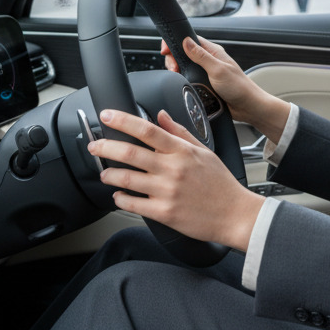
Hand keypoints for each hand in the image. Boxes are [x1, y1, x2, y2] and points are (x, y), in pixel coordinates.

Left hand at [93, 108, 263, 249]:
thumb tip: (161, 115)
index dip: (122, 120)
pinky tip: (118, 196)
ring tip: (105, 174)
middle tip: (94, 146)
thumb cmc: (220, 184)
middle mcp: (173, 169)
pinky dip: (120, 199)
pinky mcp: (164, 213)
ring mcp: (167, 191)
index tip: (107, 115)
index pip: (147, 130)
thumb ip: (179, 132)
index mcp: (182, 151)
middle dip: (105, 147)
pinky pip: (133, 204)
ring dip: (110, 175)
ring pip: (126, 179)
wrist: (235, 214)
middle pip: (130, 152)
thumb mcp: (204, 151)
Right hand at [161, 36, 290, 140]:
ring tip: (177, 76)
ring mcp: (206, 72)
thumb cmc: (239, 87)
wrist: (247, 107)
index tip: (166, 50)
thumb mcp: (218, 70)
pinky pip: (189, 79)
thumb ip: (201, 56)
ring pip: (184, 67)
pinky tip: (183, 85)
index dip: (176, 42)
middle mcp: (209, 60)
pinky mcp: (204, 84)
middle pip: (183, 53)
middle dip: (174, 59)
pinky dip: (183, 81)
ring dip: (178, 71)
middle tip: (173, 69)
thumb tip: (186, 41)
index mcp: (213, 51)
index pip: (190, 39)